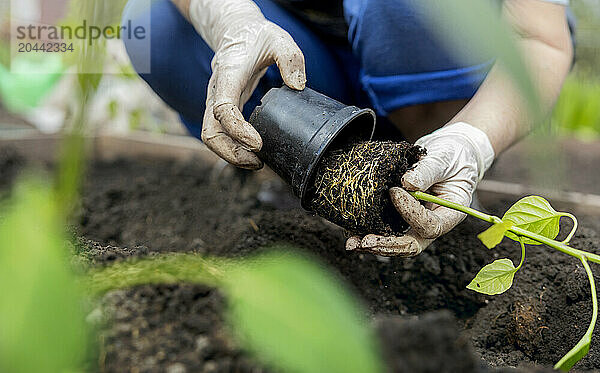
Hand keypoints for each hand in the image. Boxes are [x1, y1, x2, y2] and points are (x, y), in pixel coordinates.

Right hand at [189, 0, 305, 168]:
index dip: (238, 131)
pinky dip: (232, 148)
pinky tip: (253, 153)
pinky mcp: (222, 110)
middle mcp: (217, 91)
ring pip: (212, 136)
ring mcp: (216, 102)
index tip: (258, 143)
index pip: (223, 109)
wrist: (236, 31)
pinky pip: (220, 134)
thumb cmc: (258, 37)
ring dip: (230, 155)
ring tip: (257, 163)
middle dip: (230, 153)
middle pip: (210, 131)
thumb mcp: (279, 39)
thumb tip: (297, 85)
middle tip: (257, 162)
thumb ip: (290, 58)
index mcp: (228, 75)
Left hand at [346, 122, 494, 256]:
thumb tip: (407, 183)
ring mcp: (415, 221)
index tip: (395, 192)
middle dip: (387, 245)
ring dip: (374, 244)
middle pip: (411, 244)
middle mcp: (432, 222)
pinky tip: (351, 232)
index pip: (430, 226)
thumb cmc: (453, 155)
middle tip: (366, 241)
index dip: (411, 213)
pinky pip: (386, 228)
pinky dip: (368, 231)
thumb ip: (427, 171)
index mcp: (449, 213)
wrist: (449, 152)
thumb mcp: (444, 159)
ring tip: (352, 243)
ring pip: (396, 241)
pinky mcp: (401, 214)